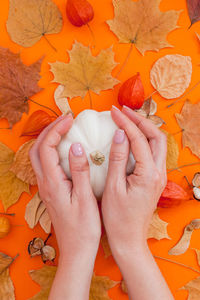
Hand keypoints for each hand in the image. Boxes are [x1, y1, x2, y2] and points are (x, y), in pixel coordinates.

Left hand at [29, 114, 100, 299]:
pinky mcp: (51, 191)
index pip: (47, 148)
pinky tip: (64, 150)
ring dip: (48, 139)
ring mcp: (46, 188)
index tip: (70, 120)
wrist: (76, 249)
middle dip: (49, 130)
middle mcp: (45, 184)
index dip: (57, 130)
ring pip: (38, 157)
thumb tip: (76, 146)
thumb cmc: (84, 228)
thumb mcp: (85, 199)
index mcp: (53, 183)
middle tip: (65, 120)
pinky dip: (51, 151)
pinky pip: (45, 165)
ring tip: (63, 130)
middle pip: (37, 149)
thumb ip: (79, 171)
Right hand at [102, 106, 171, 299]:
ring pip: (157, 143)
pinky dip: (144, 140)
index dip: (125, 123)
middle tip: (123, 111)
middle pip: (156, 136)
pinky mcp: (155, 179)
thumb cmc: (118, 218)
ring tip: (127, 119)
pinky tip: (131, 137)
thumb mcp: (113, 188)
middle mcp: (159, 173)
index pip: (138, 139)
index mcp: (148, 174)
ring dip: (144, 128)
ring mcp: (159, 176)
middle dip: (140, 120)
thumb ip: (117, 159)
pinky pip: (153, 152)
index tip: (113, 112)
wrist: (129, 238)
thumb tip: (119, 134)